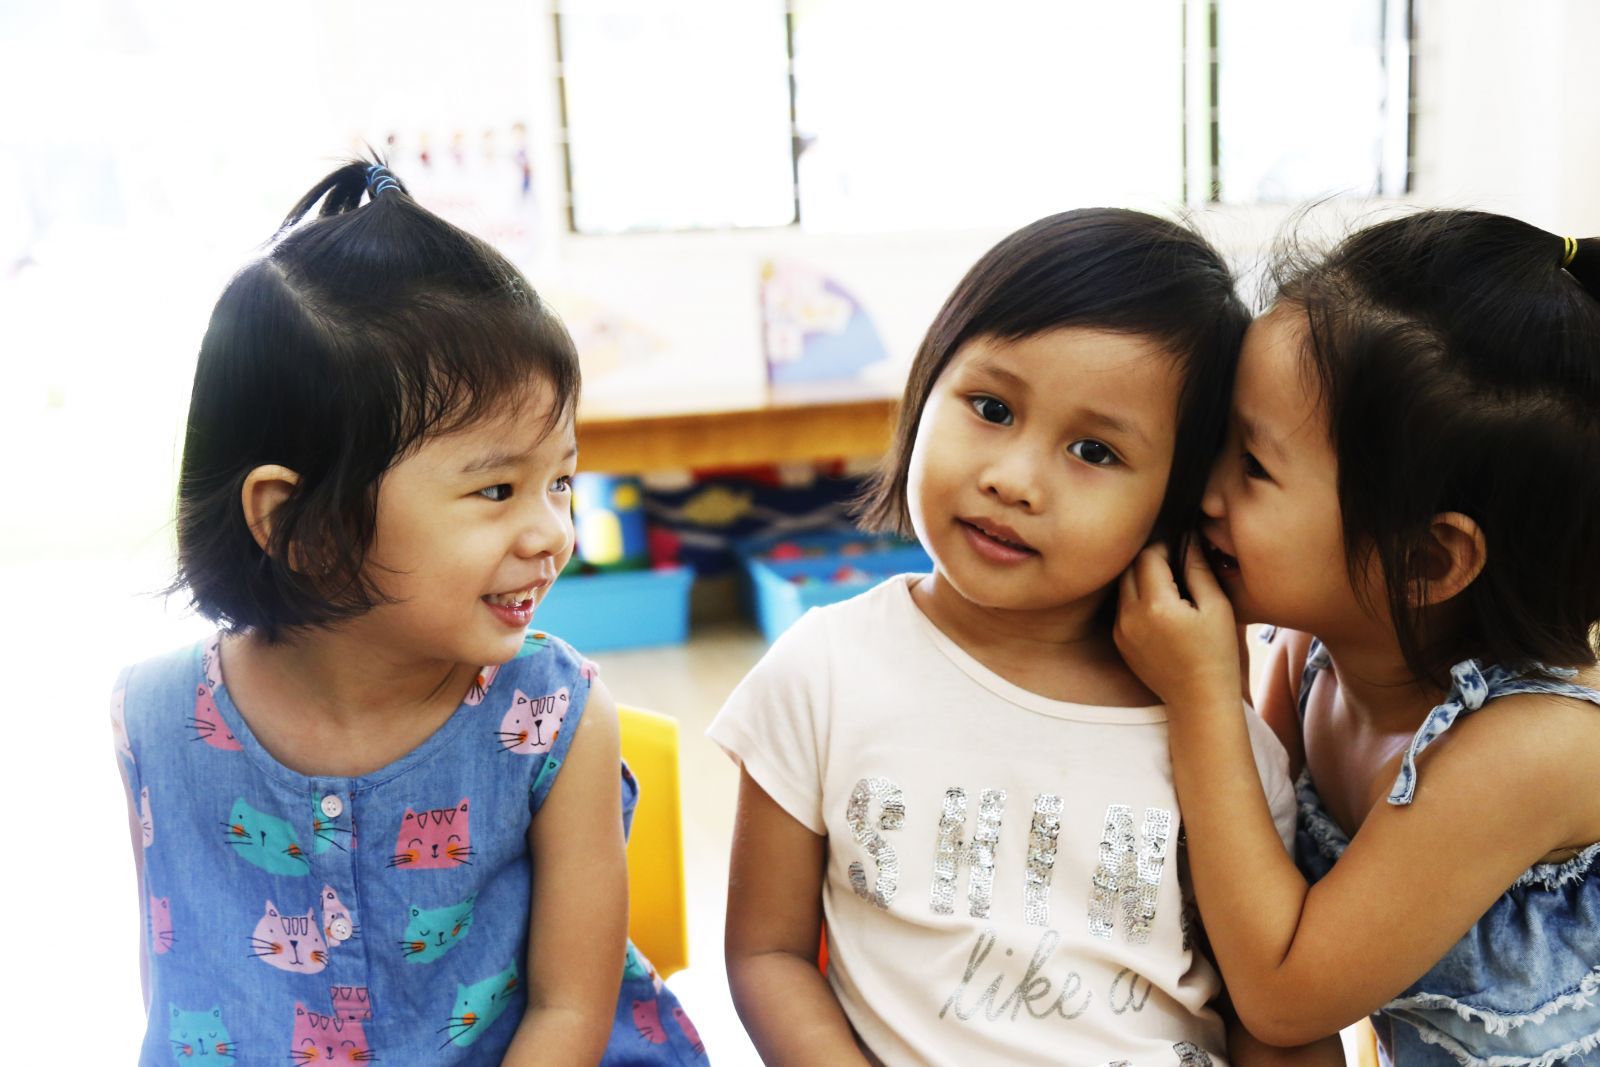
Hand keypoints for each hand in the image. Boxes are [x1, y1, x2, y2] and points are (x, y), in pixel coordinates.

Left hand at [1114, 539, 1241, 711]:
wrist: (1198, 698)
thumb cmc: (1216, 653)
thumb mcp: (1217, 607)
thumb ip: (1199, 569)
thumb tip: (1189, 539)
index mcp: (1156, 605)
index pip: (1148, 556)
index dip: (1165, 547)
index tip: (1181, 551)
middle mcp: (1130, 616)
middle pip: (1129, 568)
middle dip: (1149, 560)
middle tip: (1174, 566)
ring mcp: (1120, 630)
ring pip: (1122, 586)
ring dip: (1141, 579)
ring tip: (1168, 587)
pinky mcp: (1119, 641)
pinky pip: (1121, 608)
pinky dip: (1136, 599)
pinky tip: (1160, 609)